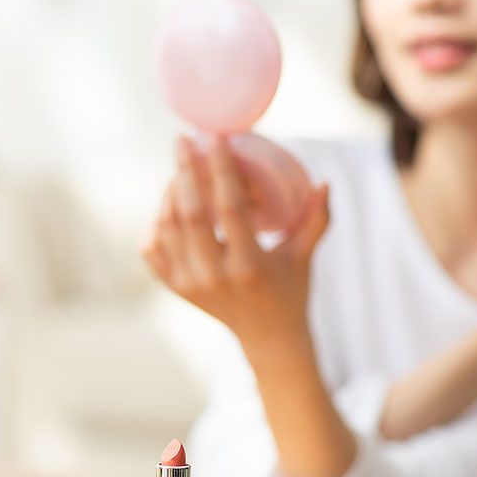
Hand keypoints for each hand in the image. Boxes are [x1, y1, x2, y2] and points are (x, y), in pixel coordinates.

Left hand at [139, 134, 330, 347]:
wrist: (267, 338)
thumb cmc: (291, 290)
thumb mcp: (304, 255)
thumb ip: (316, 219)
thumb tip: (324, 182)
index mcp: (248, 265)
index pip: (228, 207)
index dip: (221, 169)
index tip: (215, 138)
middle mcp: (213, 276)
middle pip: (188, 213)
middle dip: (184, 171)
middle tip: (182, 140)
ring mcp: (189, 284)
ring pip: (166, 226)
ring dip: (170, 192)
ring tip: (181, 169)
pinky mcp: (175, 288)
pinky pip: (152, 248)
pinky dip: (156, 223)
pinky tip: (169, 204)